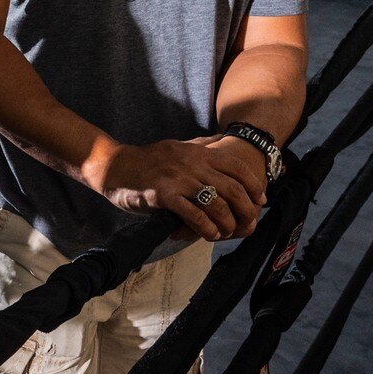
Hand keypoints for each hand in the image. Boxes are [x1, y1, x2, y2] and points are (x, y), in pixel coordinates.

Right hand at [86, 137, 267, 241]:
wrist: (113, 166)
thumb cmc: (147, 160)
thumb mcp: (177, 146)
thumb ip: (200, 144)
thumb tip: (222, 139)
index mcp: (197, 152)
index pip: (237, 167)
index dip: (253, 185)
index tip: (259, 200)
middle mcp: (191, 164)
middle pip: (232, 189)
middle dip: (246, 210)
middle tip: (248, 223)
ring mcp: (178, 180)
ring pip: (216, 205)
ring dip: (227, 223)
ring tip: (226, 232)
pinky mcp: (163, 196)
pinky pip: (194, 216)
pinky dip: (207, 228)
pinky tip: (209, 234)